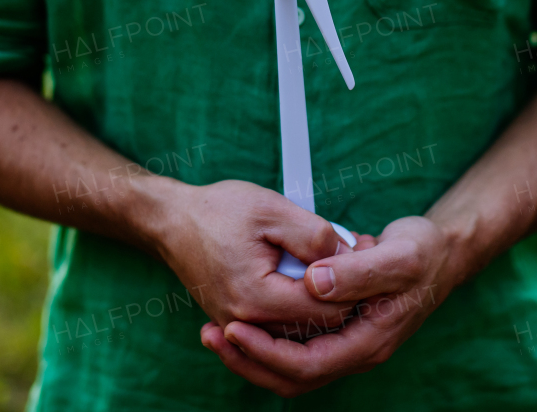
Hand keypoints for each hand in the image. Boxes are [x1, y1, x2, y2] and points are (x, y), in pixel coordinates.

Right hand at [155, 179, 356, 335]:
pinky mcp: (238, 321)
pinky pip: (281, 322)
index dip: (353, 283)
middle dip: (341, 291)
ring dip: (321, 296)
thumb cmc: (217, 211)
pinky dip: (300, 300)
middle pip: (317, 324)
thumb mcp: (271, 209)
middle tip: (354, 251)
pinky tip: (307, 270)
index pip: (326, 309)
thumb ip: (314, 235)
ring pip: (301, 327)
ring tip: (332, 257)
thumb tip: (350, 255)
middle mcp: (246, 322)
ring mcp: (240, 325)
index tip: (365, 252)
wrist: (172, 221)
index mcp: (257, 296)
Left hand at [200, 215, 457, 396]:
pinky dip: (266, 336)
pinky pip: (293, 344)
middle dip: (248, 360)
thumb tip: (314, 283)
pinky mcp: (335, 327)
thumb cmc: (423, 253)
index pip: (308, 364)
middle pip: (292, 375)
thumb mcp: (399, 256)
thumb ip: (358, 271)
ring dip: (251, 352)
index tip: (234, 328)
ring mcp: (344, 341)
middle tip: (211, 334)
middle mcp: (354, 350)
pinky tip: (242, 316)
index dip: (267, 352)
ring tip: (214, 330)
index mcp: (369, 341)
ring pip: (289, 365)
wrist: (440, 252)